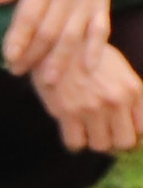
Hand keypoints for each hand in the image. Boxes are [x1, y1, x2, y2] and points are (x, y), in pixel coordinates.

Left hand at [0, 0, 115, 78]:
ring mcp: (88, 0)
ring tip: (47, 80)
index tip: (7, 57)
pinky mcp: (102, 6)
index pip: (28, 16)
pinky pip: (101, 31)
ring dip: (60, 60)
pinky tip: (87, 69)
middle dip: (33, 55)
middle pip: (49, 30)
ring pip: (73, 36)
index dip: (18, 39)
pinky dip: (95, 51)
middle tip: (17, 72)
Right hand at [40, 37, 142, 155]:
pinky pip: (75, 143)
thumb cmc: (87, 54)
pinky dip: (74, 141)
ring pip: (100, 146)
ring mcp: (91, 108)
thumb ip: (131, 95)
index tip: (122, 131)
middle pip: (123, 142)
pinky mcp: (66, 112)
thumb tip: (136, 127)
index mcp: (133, 89)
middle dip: (114, 141)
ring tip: (87, 129)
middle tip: (104, 133)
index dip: (133, 134)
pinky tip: (71, 129)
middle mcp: (116, 100)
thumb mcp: (120, 69)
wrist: (54, 41)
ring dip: (93, 141)